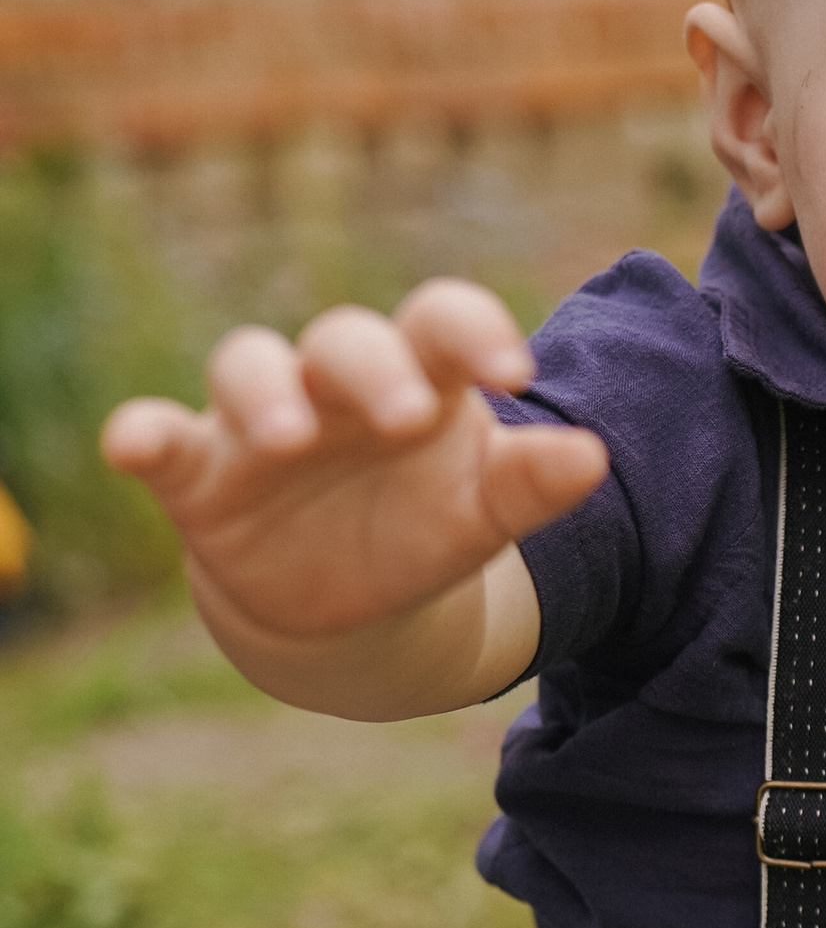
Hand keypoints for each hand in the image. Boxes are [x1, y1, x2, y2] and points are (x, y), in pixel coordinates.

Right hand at [102, 278, 605, 649]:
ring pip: (248, 365)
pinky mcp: (197, 469)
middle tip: (407, 415)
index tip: (515, 376)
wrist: (348, 606)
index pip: (443, 321)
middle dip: (372, 369)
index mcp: (418, 376)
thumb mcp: (482, 515)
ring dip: (264, 392)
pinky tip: (129, 443)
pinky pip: (160, 435)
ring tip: (288, 435)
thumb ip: (530, 486)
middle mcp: (334, 382)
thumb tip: (594, 458)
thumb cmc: (423, 531)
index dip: (474, 332)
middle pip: (345, 338)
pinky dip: (142, 434)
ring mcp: (260, 420)